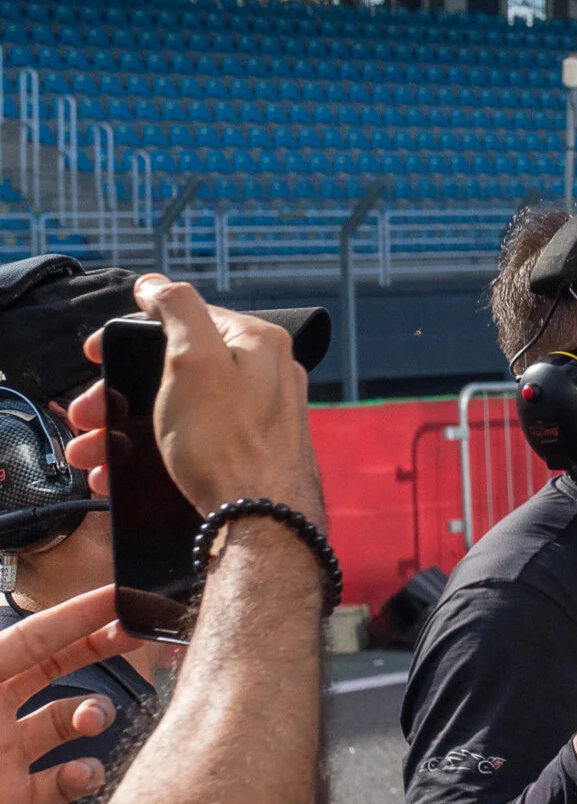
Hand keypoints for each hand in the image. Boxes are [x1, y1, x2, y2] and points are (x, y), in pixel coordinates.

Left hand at [0, 588, 136, 803]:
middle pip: (51, 669)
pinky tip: (81, 776)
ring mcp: (2, 758)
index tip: (117, 599)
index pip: (29, 640)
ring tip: (93, 724)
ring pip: (65, 723)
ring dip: (92, 716)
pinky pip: (61, 782)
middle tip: (135, 638)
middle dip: (95, 650)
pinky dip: (83, 777)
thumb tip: (11, 643)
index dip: (73, 617)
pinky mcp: (13, 801)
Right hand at [66, 276, 322, 525]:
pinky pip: (190, 440)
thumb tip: (158, 282)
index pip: (184, 318)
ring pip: (176, 407)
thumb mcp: (194, 359)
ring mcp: (258, 415)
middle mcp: (264, 374)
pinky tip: (119, 469)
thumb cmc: (228, 441)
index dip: (130, 332)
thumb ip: (177, 310)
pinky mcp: (248, 451)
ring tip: (91, 451)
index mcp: (257, 342)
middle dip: (119, 390)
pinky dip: (150, 450)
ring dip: (124, 425)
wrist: (261, 520)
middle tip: (86, 414)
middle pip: (174, 367)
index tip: (93, 354)